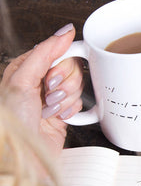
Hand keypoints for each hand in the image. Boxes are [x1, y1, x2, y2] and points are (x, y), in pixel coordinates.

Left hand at [0, 23, 82, 154]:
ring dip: (65, 100)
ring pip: (78, 86)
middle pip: (72, 69)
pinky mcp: (66, 110)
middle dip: (62, 85)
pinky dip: (71, 111)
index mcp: (29, 67)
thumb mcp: (22, 80)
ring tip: (49, 110)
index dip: (60, 66)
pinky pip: (80, 102)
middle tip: (48, 96)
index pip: (58, 52)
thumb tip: (65, 32)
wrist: (26, 152)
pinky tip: (58, 116)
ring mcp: (56, 95)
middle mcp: (43, 80)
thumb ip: (44, 53)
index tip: (52, 79)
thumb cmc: (15, 120)